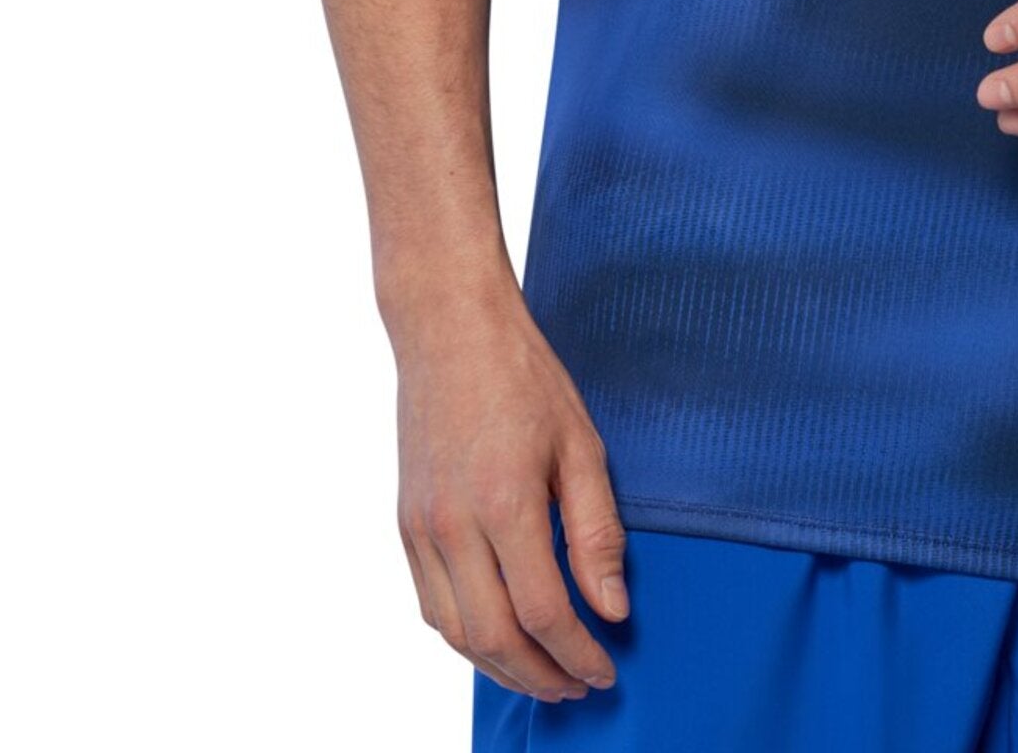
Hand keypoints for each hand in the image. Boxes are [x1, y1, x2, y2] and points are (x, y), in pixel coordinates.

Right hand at [392, 292, 628, 701]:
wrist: (450, 331)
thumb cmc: (524, 378)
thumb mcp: (581, 443)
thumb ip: (596, 531)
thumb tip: (612, 607)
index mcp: (504, 502)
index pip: (542, 611)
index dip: (578, 652)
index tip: (607, 669)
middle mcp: (453, 525)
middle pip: (493, 637)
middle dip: (541, 675)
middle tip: (580, 686)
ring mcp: (421, 528)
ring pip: (455, 633)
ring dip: (500, 667)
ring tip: (544, 676)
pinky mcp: (405, 525)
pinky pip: (430, 604)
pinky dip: (465, 636)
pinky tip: (499, 639)